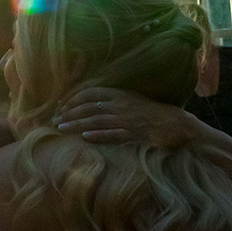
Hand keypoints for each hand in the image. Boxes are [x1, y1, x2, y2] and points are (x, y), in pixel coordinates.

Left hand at [54, 87, 200, 144]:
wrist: (176, 124)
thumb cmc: (152, 112)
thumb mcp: (131, 99)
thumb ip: (112, 99)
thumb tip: (88, 102)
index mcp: (120, 94)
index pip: (90, 93)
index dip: (72, 99)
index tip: (60, 107)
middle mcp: (121, 105)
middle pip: (89, 107)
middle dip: (69, 113)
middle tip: (55, 120)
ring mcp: (128, 120)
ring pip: (97, 121)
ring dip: (77, 124)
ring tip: (61, 128)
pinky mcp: (135, 134)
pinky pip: (114, 134)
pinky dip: (99, 135)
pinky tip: (85, 138)